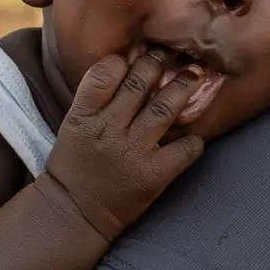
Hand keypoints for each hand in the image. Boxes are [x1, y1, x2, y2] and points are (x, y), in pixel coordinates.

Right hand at [40, 47, 206, 241]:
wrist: (75, 214)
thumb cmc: (77, 163)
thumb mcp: (74, 124)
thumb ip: (97, 97)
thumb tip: (130, 64)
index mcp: (84, 116)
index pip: (104, 73)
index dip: (122, 61)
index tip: (133, 57)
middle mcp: (108, 130)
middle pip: (138, 84)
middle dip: (158, 64)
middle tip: (170, 56)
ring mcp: (131, 152)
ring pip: (164, 108)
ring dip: (183, 87)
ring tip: (195, 74)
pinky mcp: (152, 175)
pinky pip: (183, 149)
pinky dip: (194, 139)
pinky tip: (195, 134)